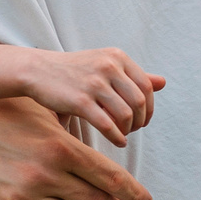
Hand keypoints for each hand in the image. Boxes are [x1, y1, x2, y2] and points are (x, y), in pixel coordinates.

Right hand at [19, 47, 164, 145]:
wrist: (37, 70)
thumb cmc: (72, 71)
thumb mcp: (104, 64)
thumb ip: (133, 75)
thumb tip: (163, 82)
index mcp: (117, 57)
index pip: (147, 86)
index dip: (150, 107)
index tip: (144, 119)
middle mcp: (108, 67)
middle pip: (140, 101)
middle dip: (142, 120)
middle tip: (134, 130)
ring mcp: (94, 83)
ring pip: (126, 114)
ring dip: (129, 130)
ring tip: (124, 135)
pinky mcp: (80, 100)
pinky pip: (108, 124)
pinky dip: (116, 136)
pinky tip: (117, 141)